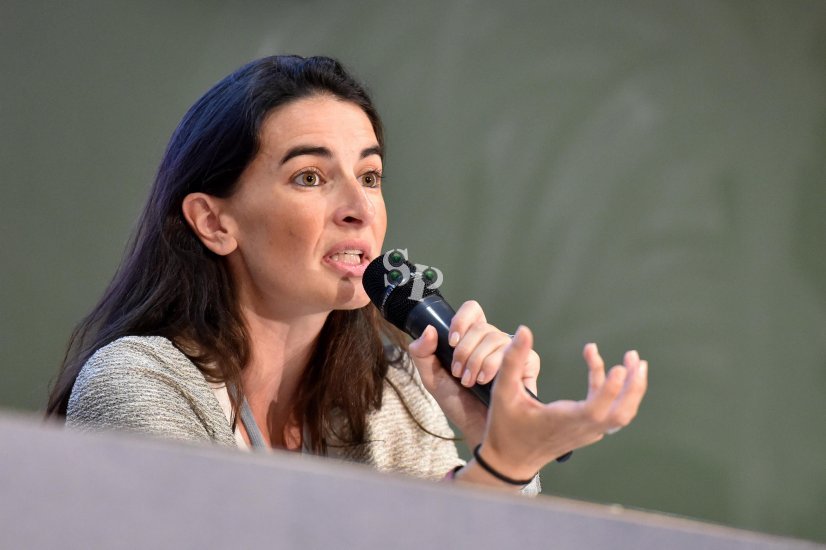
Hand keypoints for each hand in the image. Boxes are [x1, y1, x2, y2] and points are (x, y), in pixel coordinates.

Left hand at [407, 301, 539, 447]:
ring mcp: (511, 351)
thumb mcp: (432, 378)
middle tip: (459, 375)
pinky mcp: (527, 363)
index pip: (472, 310)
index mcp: (472, 338)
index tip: (452, 342)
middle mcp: (492, 341)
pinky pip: (517, 352)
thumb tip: (430, 329)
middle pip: (482, 327)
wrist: (476, 430)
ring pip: (496, 338)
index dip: (462, 320)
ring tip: (471, 382)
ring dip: (478, 362)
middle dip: (466, 352)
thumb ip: (422, 353)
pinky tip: (488, 382)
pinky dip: (497, 366)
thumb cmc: (458, 404)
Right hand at [478, 326, 647, 480]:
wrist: (511, 461)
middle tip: (635, 359)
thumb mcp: (502, 391)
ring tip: (632, 361)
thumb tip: (524, 330)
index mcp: (562, 421)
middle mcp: (581, 429)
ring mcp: (588, 432)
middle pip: (620, 414)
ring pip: (620, 414)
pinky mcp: (588, 430)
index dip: (611, 390)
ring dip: (631, 389)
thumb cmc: (506, 427)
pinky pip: (609, 411)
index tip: (620, 368)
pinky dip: (612, 390)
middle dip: (634, 387)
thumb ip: (512, 360)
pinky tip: (597, 366)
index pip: (596, 409)